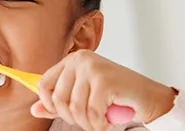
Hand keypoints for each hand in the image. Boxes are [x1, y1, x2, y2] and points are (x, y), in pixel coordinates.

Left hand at [30, 50, 176, 130]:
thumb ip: (59, 103)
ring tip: (100, 121)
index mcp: (72, 60)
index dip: (50, 104)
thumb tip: (34, 110)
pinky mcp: (105, 81)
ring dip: (88, 123)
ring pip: (75, 109)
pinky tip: (108, 122)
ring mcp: (93, 69)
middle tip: (89, 120)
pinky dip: (99, 124)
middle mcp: (81, 60)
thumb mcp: (83, 98)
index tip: (63, 113)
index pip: (43, 84)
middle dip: (72, 118)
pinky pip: (92, 113)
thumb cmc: (117, 96)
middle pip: (58, 99)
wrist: (150, 97)